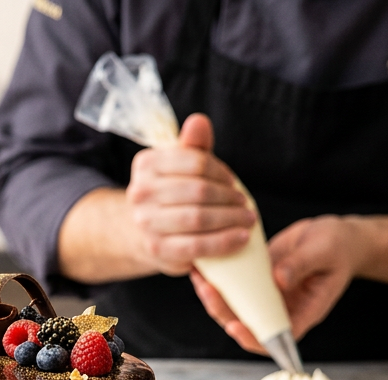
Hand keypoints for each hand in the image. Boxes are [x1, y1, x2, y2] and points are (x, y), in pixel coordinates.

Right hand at [126, 114, 255, 276]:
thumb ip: (194, 145)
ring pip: (199, 217)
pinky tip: (242, 238)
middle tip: (244, 203)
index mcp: (146, 164)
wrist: (145, 232)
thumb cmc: (171, 194)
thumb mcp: (181, 166)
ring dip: (231, 218)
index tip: (231, 181)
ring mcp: (146, 223)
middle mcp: (140, 192)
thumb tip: (199, 121)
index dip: (220, 172)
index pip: (195, 162)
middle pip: (198, 190)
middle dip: (228, 197)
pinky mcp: (157, 249)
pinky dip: (224, 241)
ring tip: (247, 219)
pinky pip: (197, 245)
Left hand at [191, 215, 365, 353]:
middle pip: (246, 324)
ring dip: (214, 297)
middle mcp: (281, 311)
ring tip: (199, 277)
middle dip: (223, 312)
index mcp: (302, 313)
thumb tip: (279, 279)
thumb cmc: (337, 248)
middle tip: (208, 290)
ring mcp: (266, 297)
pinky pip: (234, 287)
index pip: (274, 339)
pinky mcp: (256, 282)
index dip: (252, 339)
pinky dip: (218, 279)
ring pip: (235, 307)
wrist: (333, 236)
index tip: (235, 327)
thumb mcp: (323, 252)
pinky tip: (203, 264)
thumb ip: (302, 265)